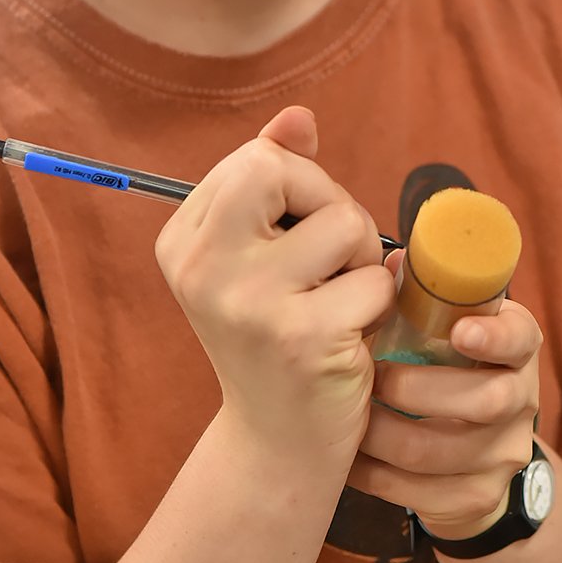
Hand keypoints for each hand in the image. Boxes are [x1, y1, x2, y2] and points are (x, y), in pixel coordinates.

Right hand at [154, 106, 395, 472]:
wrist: (278, 445)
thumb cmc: (277, 333)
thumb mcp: (261, 252)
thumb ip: (276, 175)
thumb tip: (299, 117)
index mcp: (181, 240)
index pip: (256, 158)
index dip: (299, 184)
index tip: (298, 233)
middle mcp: (201, 267)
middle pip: (287, 172)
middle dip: (331, 204)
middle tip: (330, 262)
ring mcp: (248, 303)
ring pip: (344, 222)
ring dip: (361, 258)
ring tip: (340, 300)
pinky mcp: (301, 338)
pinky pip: (373, 279)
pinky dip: (379, 303)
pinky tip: (353, 335)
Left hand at [347, 291, 542, 540]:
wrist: (468, 453)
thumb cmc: (441, 365)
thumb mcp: (440, 328)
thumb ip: (420, 298)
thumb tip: (387, 264)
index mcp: (514, 346)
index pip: (520, 336)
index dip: (494, 336)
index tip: (460, 332)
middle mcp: (522, 398)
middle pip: (487, 400)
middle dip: (418, 390)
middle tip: (371, 379)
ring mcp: (506, 452)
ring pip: (447, 452)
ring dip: (387, 437)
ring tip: (349, 421)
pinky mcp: (482, 495)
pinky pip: (428, 494)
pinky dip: (380, 478)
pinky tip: (351, 461)